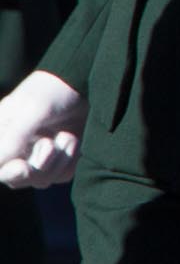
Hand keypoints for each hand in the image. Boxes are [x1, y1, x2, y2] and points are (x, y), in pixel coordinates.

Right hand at [0, 71, 86, 189]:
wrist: (87, 83)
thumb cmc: (53, 91)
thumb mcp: (33, 110)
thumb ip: (14, 137)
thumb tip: (0, 164)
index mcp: (2, 137)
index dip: (8, 173)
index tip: (22, 167)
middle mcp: (17, 151)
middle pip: (18, 180)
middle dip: (37, 166)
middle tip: (49, 144)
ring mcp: (39, 157)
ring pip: (42, 180)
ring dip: (58, 159)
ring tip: (66, 134)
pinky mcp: (61, 160)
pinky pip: (63, 175)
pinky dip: (70, 160)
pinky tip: (74, 139)